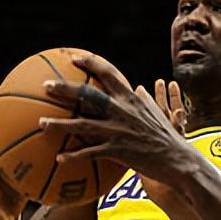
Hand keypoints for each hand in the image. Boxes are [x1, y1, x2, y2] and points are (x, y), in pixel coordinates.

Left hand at [40, 55, 192, 183]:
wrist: (178, 160)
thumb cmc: (167, 137)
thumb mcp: (157, 113)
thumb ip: (145, 100)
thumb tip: (140, 88)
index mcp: (131, 98)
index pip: (108, 74)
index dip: (90, 64)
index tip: (75, 59)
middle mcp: (122, 110)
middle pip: (88, 94)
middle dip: (65, 88)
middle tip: (46, 86)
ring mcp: (118, 130)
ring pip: (82, 124)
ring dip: (59, 124)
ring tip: (41, 123)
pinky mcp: (117, 150)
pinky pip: (90, 152)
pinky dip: (73, 155)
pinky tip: (59, 158)